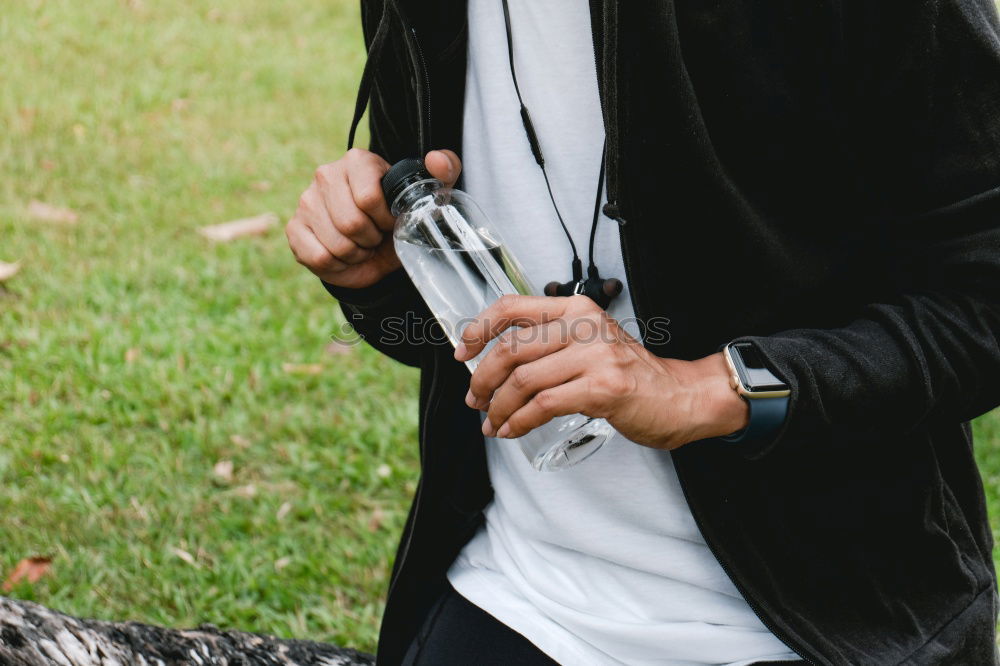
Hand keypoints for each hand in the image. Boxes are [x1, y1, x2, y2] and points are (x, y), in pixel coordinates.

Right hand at [286, 148, 461, 289]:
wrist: (375, 250)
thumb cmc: (400, 218)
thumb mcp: (429, 196)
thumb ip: (446, 171)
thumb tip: (436, 159)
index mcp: (358, 161)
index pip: (368, 198)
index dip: (385, 219)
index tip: (390, 220)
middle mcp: (326, 175)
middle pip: (351, 223)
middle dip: (370, 239)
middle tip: (375, 236)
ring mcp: (306, 201)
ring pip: (336, 243)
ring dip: (356, 254)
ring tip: (360, 244)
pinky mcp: (294, 228)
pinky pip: (318, 257)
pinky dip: (337, 265)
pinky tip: (342, 255)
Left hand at [455, 295, 748, 449]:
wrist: (682, 397)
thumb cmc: (632, 375)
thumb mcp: (591, 343)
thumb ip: (553, 343)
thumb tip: (498, 363)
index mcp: (576, 308)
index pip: (511, 306)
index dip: (478, 329)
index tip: (462, 353)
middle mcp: (584, 325)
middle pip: (510, 349)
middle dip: (482, 379)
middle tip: (475, 400)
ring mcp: (595, 355)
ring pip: (522, 380)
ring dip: (497, 407)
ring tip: (492, 422)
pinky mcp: (602, 388)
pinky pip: (543, 405)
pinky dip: (518, 421)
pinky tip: (511, 430)